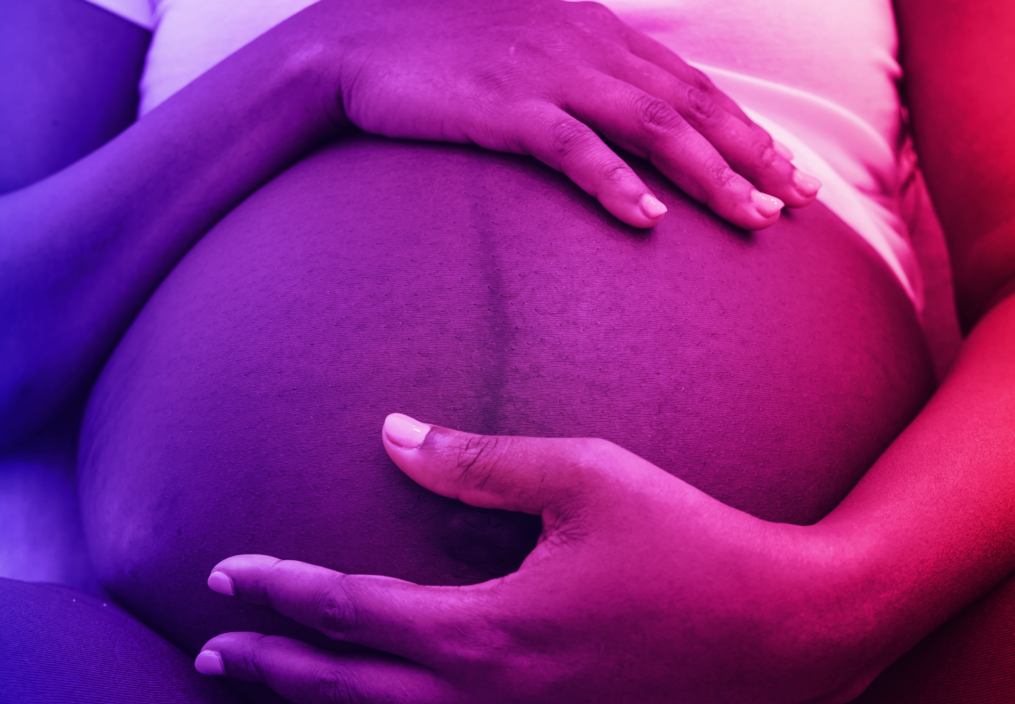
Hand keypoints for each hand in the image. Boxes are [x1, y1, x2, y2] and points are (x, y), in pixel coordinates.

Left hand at [196, 415, 868, 703]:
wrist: (782, 632)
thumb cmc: (685, 542)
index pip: (344, 609)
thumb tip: (391, 435)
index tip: (224, 576)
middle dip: (267, 669)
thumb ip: (476, 462)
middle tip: (212, 655)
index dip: (276, 590)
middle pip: (344, 694)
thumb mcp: (582, 476)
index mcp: (485, 627)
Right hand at [300, 0, 818, 229]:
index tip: (791, 172)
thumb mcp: (526, 50)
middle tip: (799, 201)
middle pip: (688, 103)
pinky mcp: (503, 106)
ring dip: (706, 172)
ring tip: (751, 216)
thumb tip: (620, 123)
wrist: (357, 42)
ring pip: (648, 124)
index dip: (747, 128)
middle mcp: (584, 45)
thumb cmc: (442, 52)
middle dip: (752, 153)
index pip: (690, 83)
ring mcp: (545, 73)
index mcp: (596, 31)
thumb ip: (580, 74)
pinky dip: (613, 181)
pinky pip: (571, 147)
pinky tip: (647, 219)